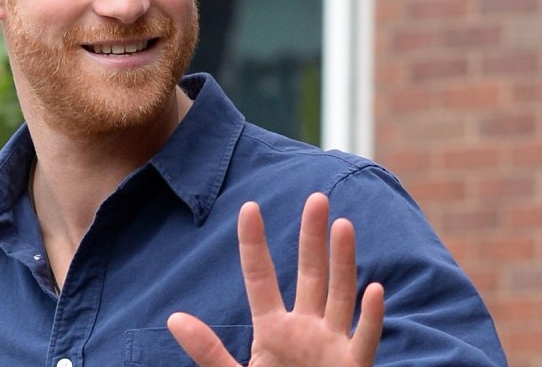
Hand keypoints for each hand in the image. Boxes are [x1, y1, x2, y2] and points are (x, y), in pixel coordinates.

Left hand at [167, 193, 384, 366]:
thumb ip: (208, 350)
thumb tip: (174, 319)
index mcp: (273, 329)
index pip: (261, 277)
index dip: (254, 243)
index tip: (249, 208)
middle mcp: (305, 329)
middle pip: (310, 274)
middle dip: (313, 238)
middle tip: (316, 198)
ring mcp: (331, 347)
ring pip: (339, 296)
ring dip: (343, 262)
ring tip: (343, 225)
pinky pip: (363, 341)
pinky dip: (370, 318)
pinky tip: (374, 290)